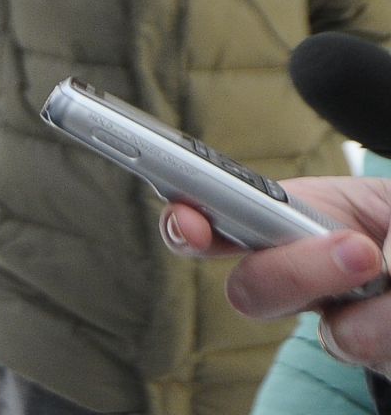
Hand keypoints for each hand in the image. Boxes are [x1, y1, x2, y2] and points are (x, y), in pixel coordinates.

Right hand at [162, 177, 390, 371]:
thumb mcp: (387, 201)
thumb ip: (366, 220)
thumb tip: (365, 259)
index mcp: (290, 217)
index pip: (214, 219)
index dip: (188, 224)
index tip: (192, 224)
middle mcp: (302, 274)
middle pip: (255, 293)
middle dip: (299, 273)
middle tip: (362, 252)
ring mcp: (341, 322)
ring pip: (339, 338)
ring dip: (385, 312)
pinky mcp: (376, 357)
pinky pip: (379, 355)